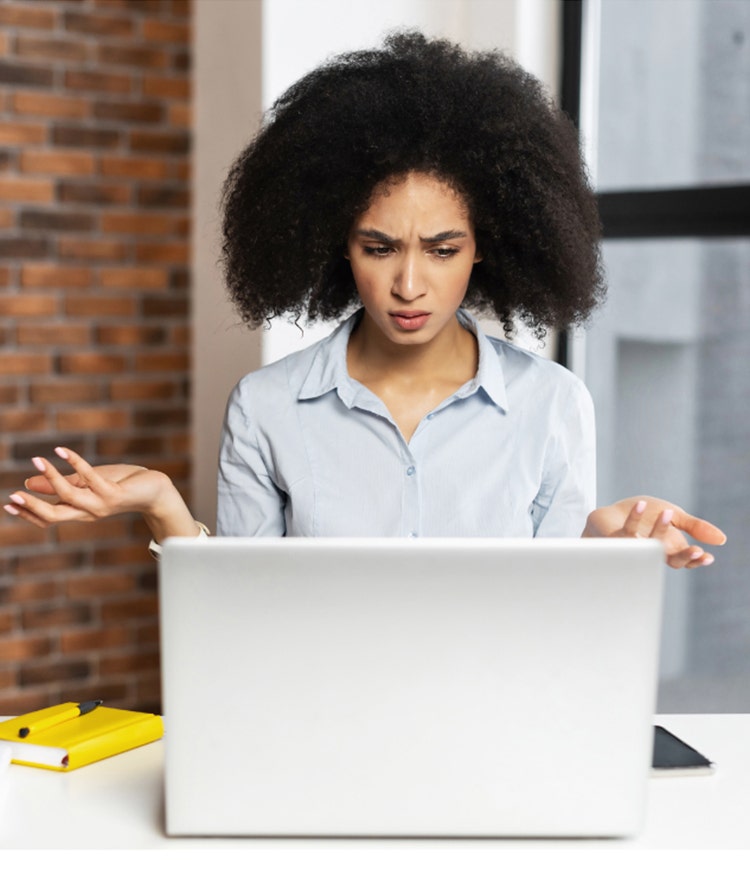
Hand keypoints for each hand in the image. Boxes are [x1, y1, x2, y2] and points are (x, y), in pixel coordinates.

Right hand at [4, 447, 199, 541]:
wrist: (155, 490)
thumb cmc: (122, 485)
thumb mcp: (88, 482)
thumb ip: (63, 484)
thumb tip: (30, 483)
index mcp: (80, 511)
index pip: (49, 518)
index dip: (28, 513)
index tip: (8, 505)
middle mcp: (88, 512)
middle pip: (54, 515)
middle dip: (32, 507)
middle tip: (13, 496)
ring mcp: (101, 504)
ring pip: (69, 496)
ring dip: (51, 477)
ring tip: (37, 459)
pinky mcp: (113, 493)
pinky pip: (90, 478)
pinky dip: (75, 462)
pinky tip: (62, 451)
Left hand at [582, 496, 726, 568]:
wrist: (609, 516)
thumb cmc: (642, 519)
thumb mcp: (673, 516)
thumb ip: (695, 527)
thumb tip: (722, 539)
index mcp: (667, 550)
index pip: (685, 560)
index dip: (696, 560)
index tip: (706, 556)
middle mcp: (651, 553)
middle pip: (670, 561)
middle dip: (684, 556)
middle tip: (696, 550)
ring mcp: (632, 549)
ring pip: (647, 546)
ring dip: (659, 529)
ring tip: (668, 512)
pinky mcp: (615, 540)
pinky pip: (625, 531)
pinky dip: (634, 517)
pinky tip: (641, 504)